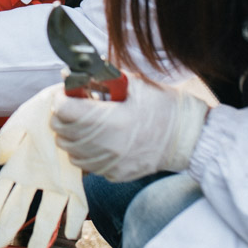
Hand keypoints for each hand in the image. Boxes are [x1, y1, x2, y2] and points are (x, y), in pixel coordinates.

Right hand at [0, 85, 88, 247]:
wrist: (69, 99)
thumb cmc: (42, 111)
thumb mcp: (20, 121)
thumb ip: (6, 139)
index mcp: (17, 166)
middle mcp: (35, 178)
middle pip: (18, 209)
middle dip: (7, 229)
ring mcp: (56, 181)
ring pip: (47, 213)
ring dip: (40, 235)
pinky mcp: (76, 178)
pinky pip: (77, 203)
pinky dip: (75, 219)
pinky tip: (71, 233)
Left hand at [52, 74, 208, 182]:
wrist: (187, 138)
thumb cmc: (163, 107)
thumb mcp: (134, 84)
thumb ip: (102, 78)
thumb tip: (74, 72)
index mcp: (111, 120)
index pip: (63, 111)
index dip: (60, 98)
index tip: (66, 92)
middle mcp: (106, 145)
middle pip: (61, 131)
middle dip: (62, 116)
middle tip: (73, 105)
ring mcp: (109, 163)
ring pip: (69, 151)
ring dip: (70, 135)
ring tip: (84, 123)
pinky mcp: (113, 174)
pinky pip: (85, 165)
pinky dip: (83, 152)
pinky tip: (96, 139)